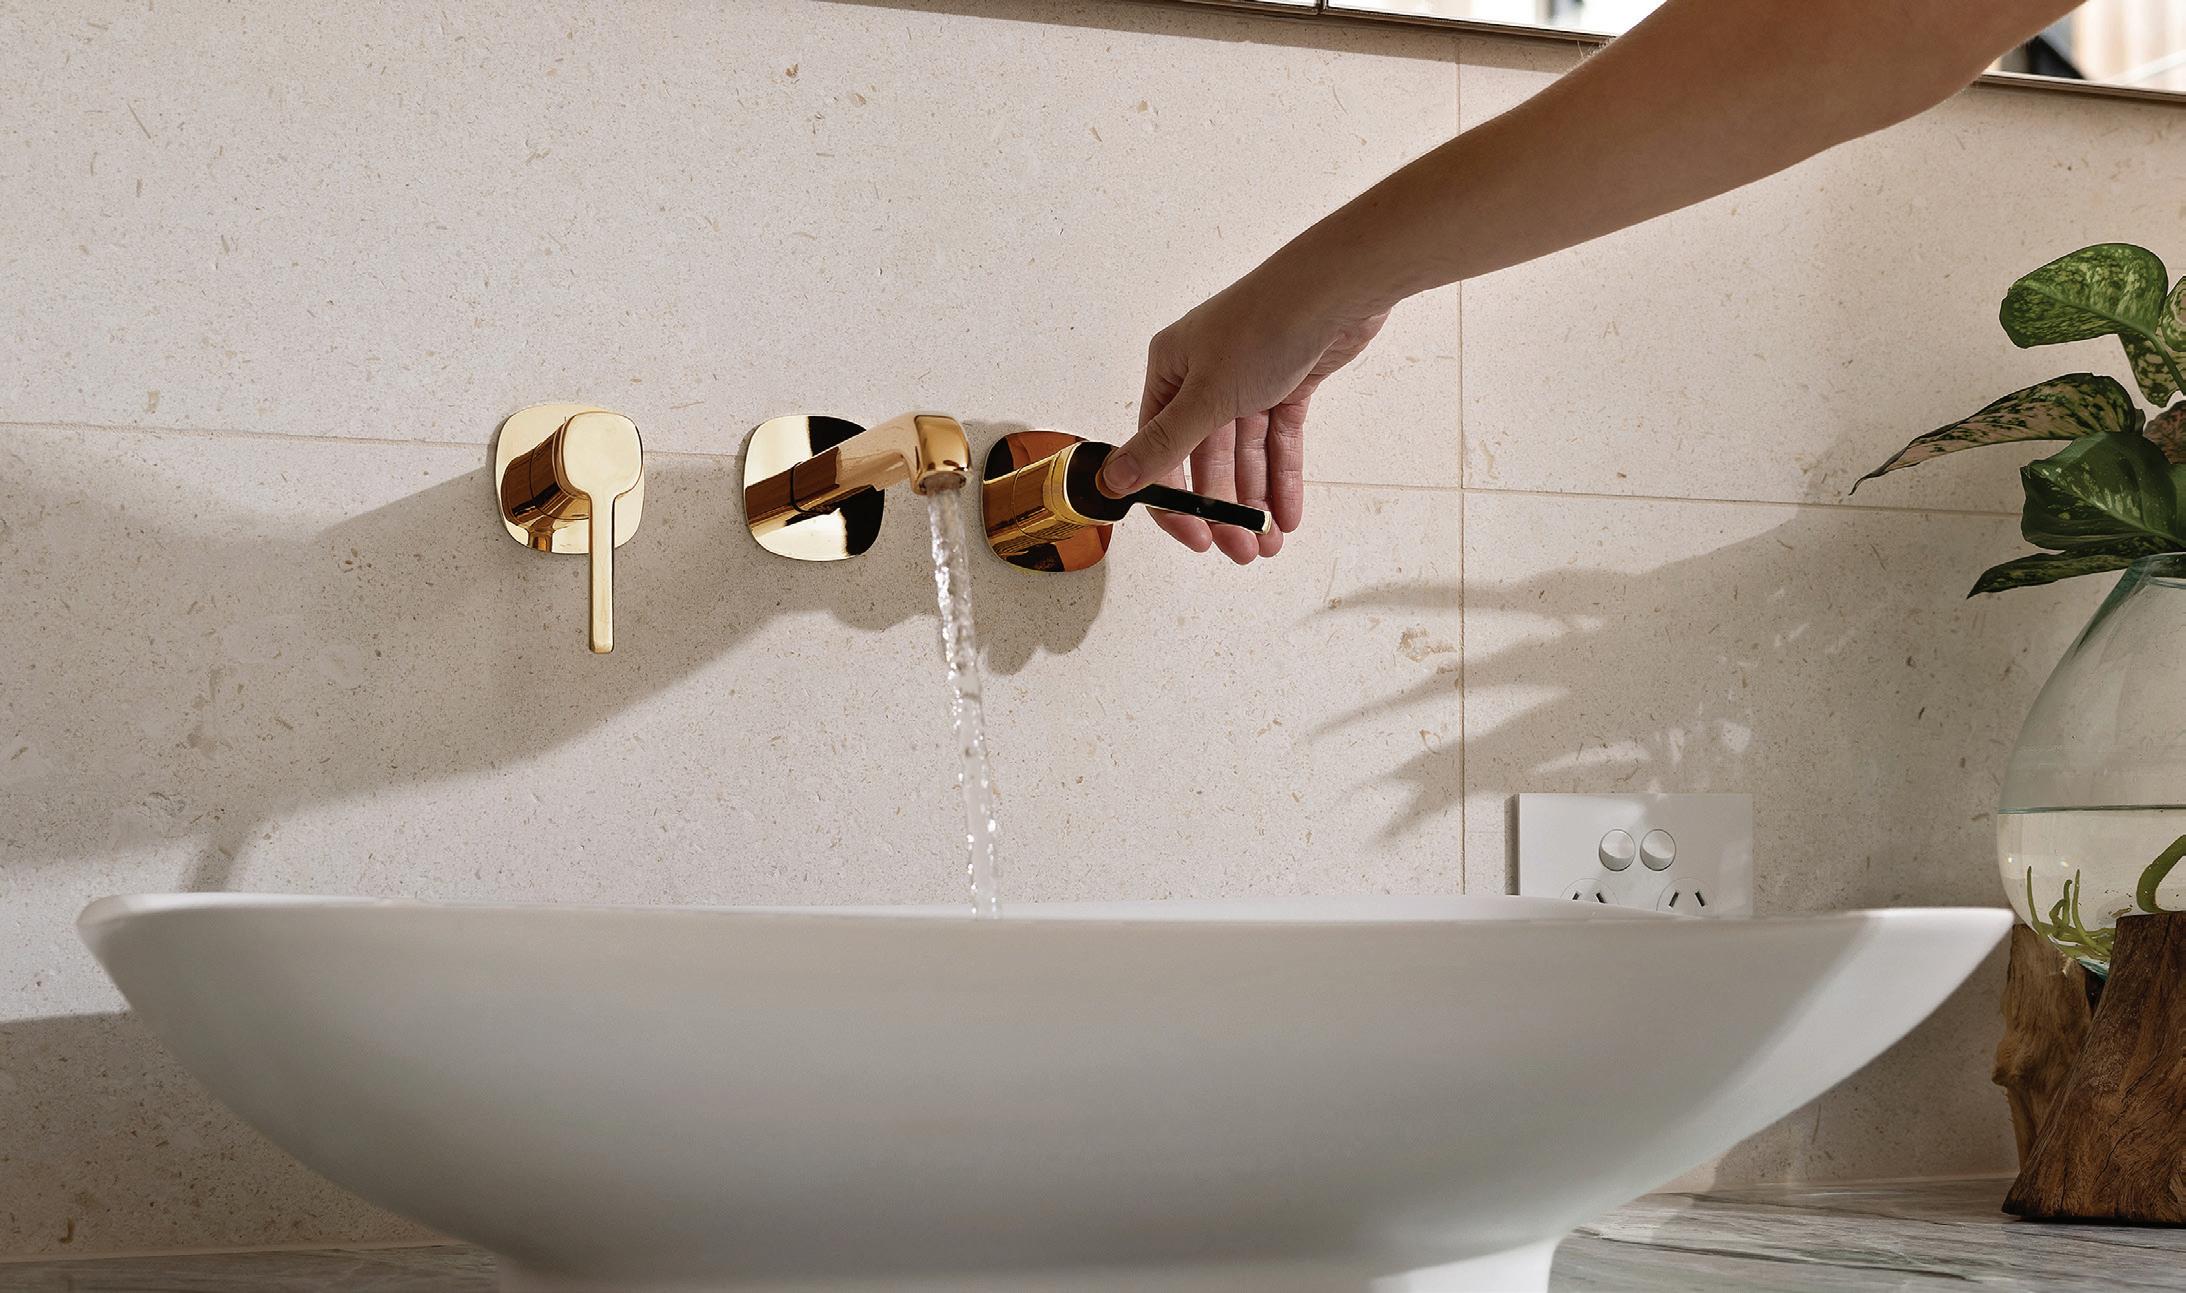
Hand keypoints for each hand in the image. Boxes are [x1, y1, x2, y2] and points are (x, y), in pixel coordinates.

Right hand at [1104, 264, 1385, 563]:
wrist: (1337, 290)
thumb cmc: (1266, 325)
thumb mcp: (1206, 395)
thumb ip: (1163, 445)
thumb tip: (1112, 481)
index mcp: (1170, 369)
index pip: (1159, 449)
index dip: (1173, 500)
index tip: (1194, 538)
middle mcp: (1203, 375)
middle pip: (1206, 458)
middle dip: (1224, 509)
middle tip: (1240, 552)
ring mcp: (1246, 380)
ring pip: (1244, 455)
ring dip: (1255, 501)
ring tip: (1268, 544)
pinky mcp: (1286, 383)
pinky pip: (1278, 441)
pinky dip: (1282, 476)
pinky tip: (1288, 514)